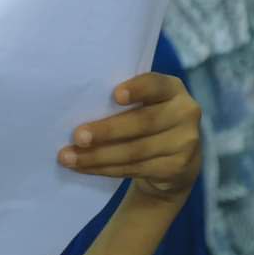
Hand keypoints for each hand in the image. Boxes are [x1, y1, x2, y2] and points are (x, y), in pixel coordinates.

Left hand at [57, 73, 201, 199]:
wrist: (178, 161)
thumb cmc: (147, 119)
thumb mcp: (144, 103)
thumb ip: (123, 99)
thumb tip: (78, 104)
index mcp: (172, 89)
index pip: (156, 85)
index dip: (137, 90)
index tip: (115, 95)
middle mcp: (184, 113)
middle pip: (142, 123)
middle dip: (107, 131)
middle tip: (77, 136)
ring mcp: (184, 143)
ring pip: (135, 151)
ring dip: (98, 156)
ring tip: (69, 157)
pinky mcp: (176, 168)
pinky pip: (135, 169)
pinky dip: (104, 169)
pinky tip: (84, 167)